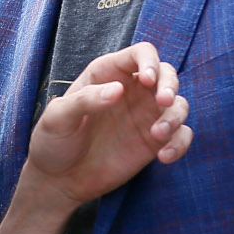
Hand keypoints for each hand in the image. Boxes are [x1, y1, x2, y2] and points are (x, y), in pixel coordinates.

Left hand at [24, 42, 192, 212]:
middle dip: (170, 84)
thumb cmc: (53, 141)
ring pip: (178, 104)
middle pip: (167, 73)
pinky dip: (180, 143)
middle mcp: (131, 90)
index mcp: (107, 74)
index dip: (150, 61)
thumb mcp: (58, 117)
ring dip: (175, 116)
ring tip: (157, 135)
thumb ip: (85, 100)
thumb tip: (118, 90)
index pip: (140, 54)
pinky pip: (180, 135)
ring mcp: (144, 116)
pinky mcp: (153, 142)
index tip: (148, 81)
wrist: (59, 179)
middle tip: (163, 101)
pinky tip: (163, 157)